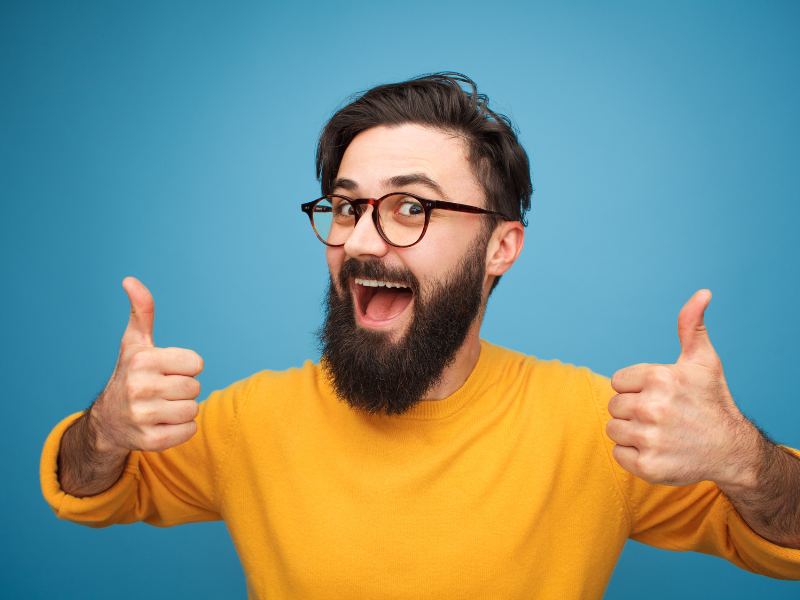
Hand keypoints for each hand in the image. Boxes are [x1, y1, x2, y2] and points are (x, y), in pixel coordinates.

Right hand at [89, 277, 203, 454]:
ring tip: (161, 407)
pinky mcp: (150, 441)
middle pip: (196, 387)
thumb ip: (141, 311)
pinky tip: (161, 423)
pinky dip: (181, 429)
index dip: (186, 367)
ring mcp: (143, 417)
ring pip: (193, 409)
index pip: (197, 363)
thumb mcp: (134, 342)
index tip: (166, 370)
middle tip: (162, 391)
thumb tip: (130, 279)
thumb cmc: (130, 374)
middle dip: (184, 389)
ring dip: (183, 409)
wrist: (107, 421)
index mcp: (142, 360)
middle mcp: (140, 388)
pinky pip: (189, 431)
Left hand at [606, 290, 759, 487]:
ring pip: (613, 429)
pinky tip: (657, 450)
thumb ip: (691, 326)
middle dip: (632, 409)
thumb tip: (702, 293)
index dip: (636, 388)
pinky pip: (618, 454)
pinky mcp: (648, 466)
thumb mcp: (703, 361)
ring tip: (659, 432)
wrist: (732, 450)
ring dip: (631, 432)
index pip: (617, 381)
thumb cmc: (712, 402)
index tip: (659, 395)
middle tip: (661, 416)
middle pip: (613, 406)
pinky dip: (633, 455)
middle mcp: (653, 407)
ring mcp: (650, 438)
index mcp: (660, 377)